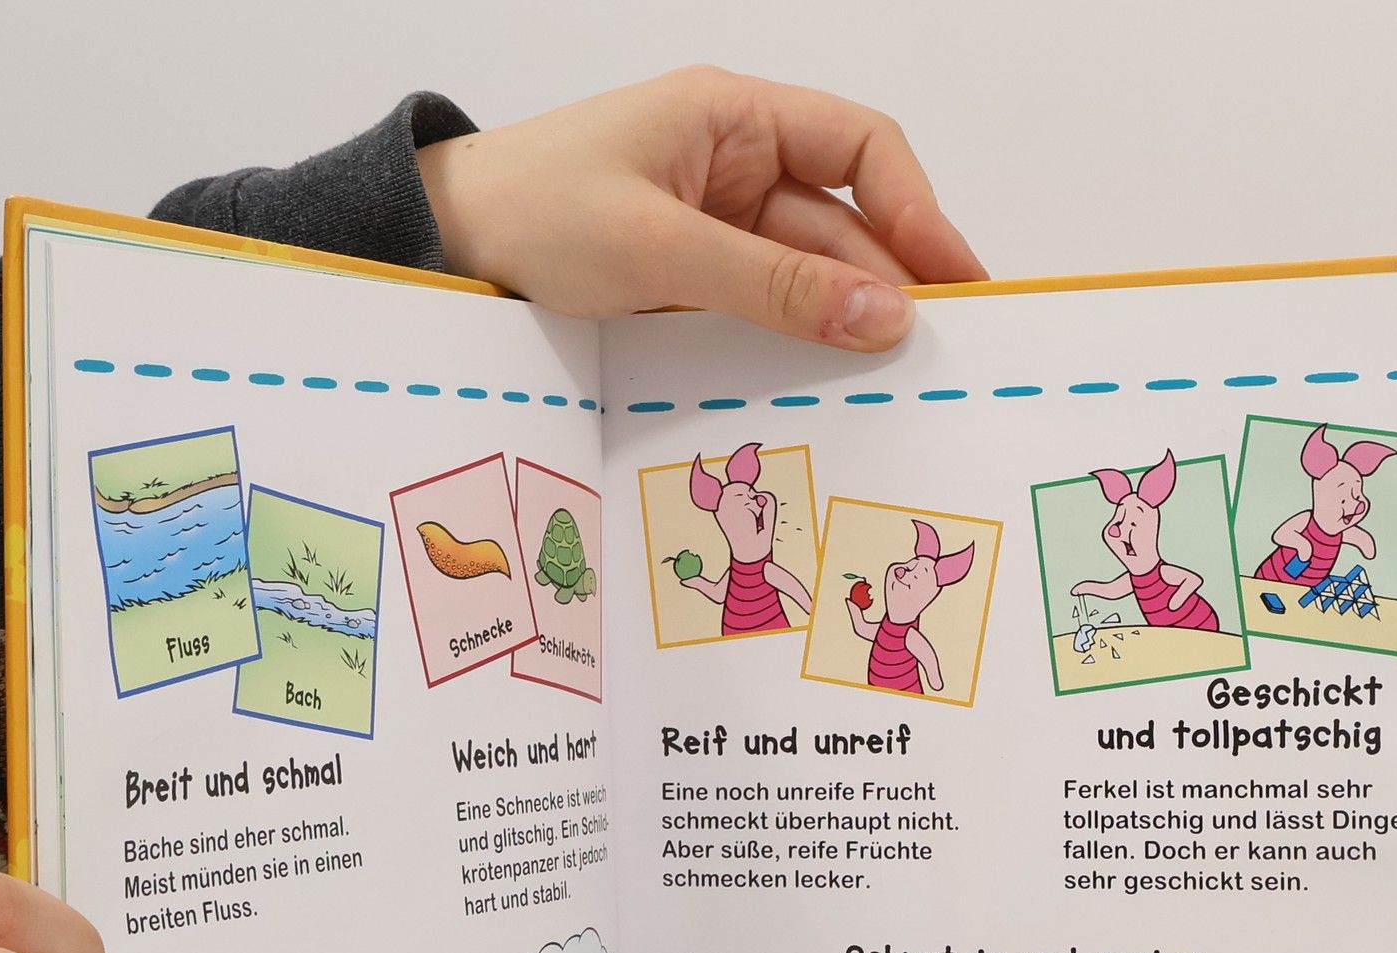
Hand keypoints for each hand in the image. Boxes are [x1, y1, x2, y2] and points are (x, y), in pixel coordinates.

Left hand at [417, 67, 986, 350]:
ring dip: (843, 328)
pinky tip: (822, 390)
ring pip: (808, 280)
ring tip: (889, 389)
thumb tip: (886, 316)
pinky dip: (794, 348)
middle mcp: (734, 168)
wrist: (442, 250)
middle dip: (889, 286)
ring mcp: (715, 231)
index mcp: (733, 119)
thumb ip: (775, 285)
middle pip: (843, 225)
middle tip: (936, 361)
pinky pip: (764, 315)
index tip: (954, 284)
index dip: (918, 211)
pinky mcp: (692, 287)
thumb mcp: (659, 247)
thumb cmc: (532, 214)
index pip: (860, 147)